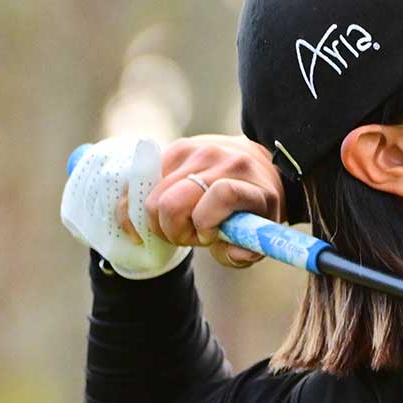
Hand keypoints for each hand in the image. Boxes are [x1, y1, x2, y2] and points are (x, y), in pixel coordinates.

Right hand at [146, 135, 284, 268]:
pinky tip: (160, 214)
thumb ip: (246, 251)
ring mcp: (195, 152)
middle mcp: (222, 162)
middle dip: (173, 231)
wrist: (255, 163)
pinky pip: (142, 184)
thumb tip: (233, 253)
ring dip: (160, 220)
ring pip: (152, 198)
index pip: (222, 195)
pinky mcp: (174, 149)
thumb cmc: (255, 206)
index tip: (208, 236)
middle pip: (172, 202)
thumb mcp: (260, 233)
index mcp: (250, 185)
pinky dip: (145, 206)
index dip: (206, 222)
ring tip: (181, 222)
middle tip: (188, 236)